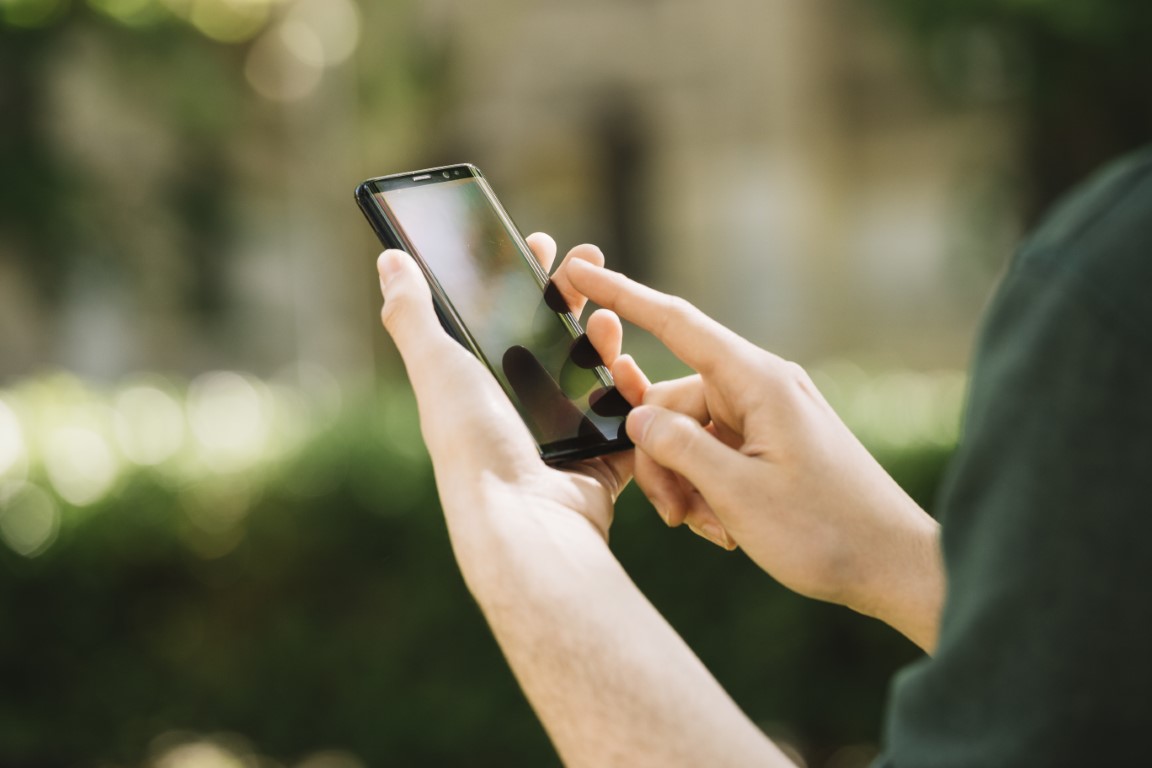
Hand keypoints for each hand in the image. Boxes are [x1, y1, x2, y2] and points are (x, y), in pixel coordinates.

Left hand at [375, 233, 645, 546]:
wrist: (526, 520)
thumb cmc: (474, 445)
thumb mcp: (438, 368)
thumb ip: (413, 314)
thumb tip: (387, 259)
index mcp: (478, 387)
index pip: (501, 318)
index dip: (520, 277)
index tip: (541, 243)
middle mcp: (517, 410)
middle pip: (552, 337)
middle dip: (572, 295)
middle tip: (591, 258)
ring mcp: (561, 436)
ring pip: (593, 372)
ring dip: (604, 338)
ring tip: (610, 318)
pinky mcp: (599, 461)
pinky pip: (624, 419)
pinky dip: (632, 393)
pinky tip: (633, 369)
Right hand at [566, 259, 943, 650]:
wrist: (893, 565)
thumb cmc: (826, 530)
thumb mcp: (737, 493)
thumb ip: (678, 447)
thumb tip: (637, 417)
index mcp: (758, 381)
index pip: (676, 323)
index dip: (622, 295)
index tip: (579, 269)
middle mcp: (761, 388)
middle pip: (672, 401)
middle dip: (660, 458)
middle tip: (675, 515)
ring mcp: (768, 415)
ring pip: (689, 434)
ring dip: (685, 483)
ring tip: (711, 527)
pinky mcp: (772, 442)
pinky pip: (716, 452)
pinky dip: (709, 488)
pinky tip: (727, 527)